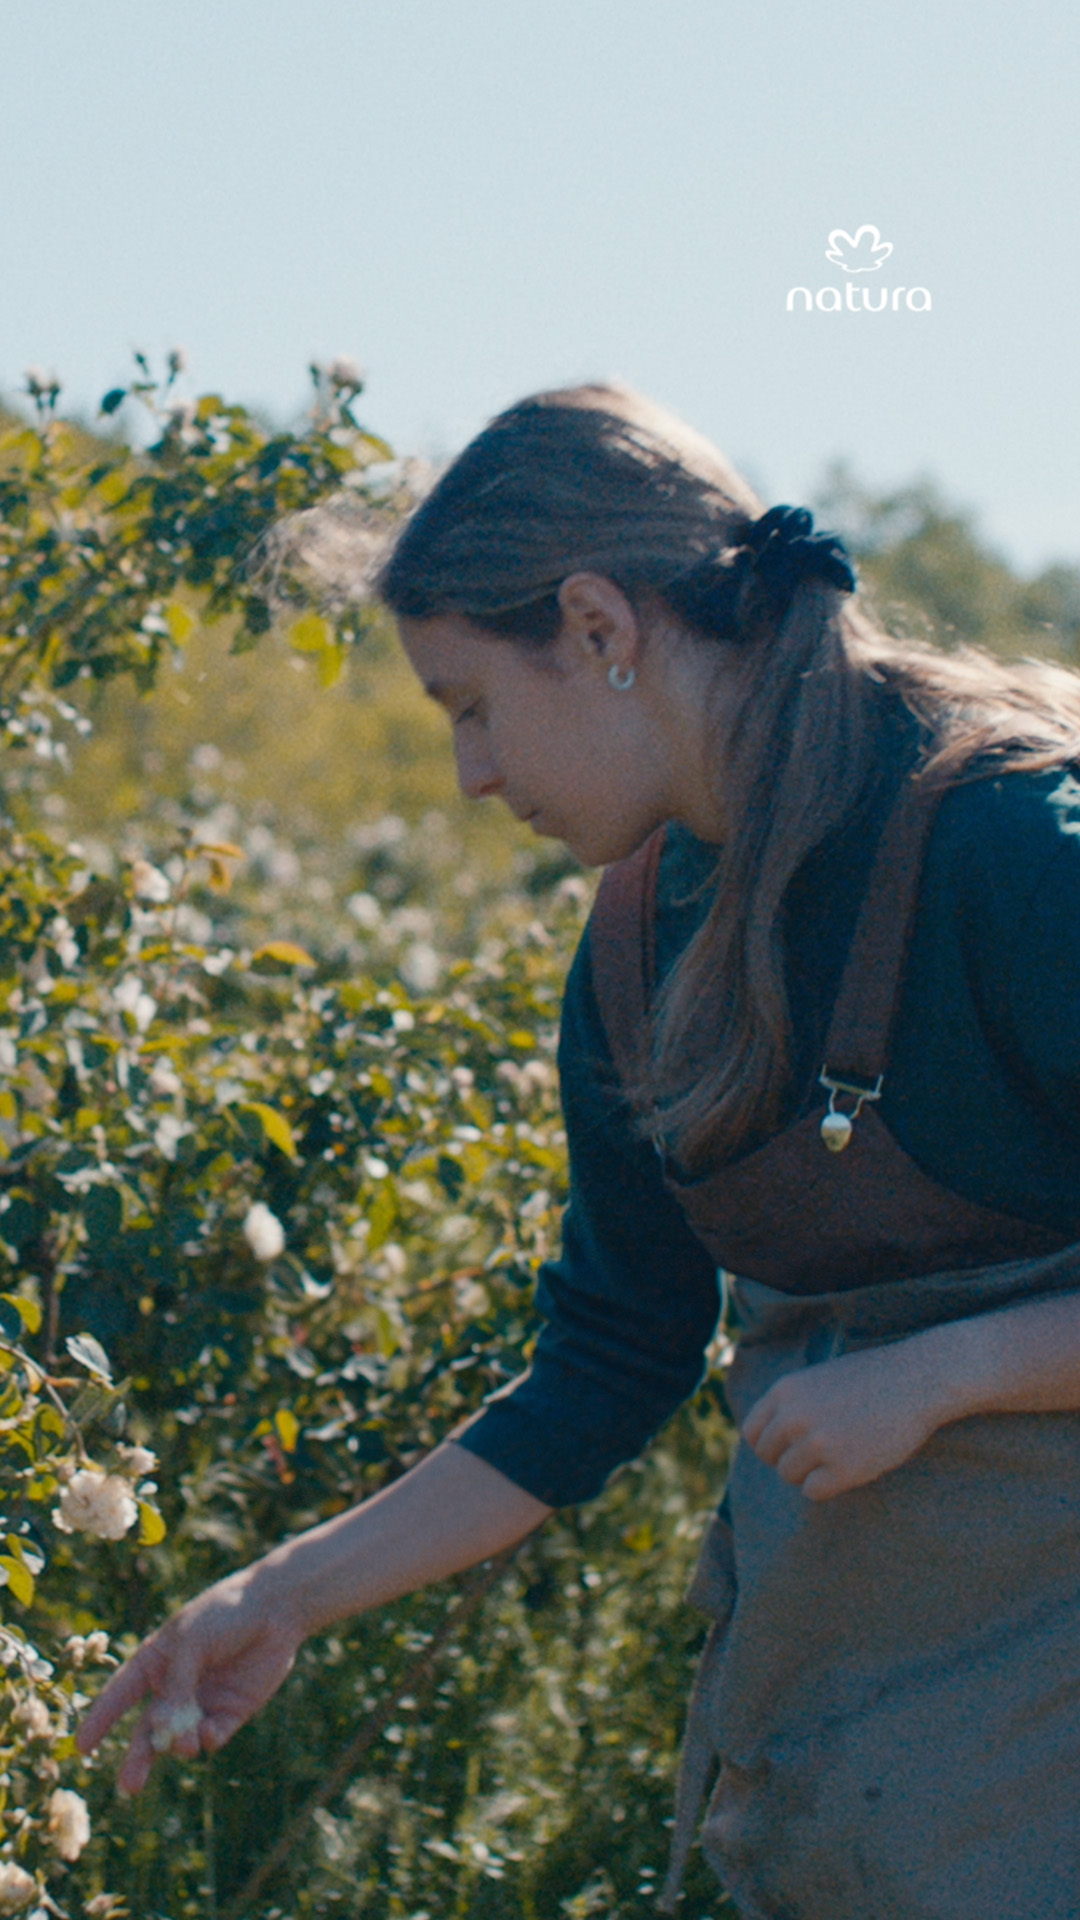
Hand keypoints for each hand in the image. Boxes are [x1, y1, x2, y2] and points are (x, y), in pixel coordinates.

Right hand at [76, 1564, 305, 1794]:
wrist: (277, 1609)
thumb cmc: (226, 1613)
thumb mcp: (192, 1641)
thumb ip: (177, 1685)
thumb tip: (166, 1732)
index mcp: (157, 1660)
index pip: (120, 1693)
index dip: (101, 1719)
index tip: (81, 1748)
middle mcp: (176, 1686)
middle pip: (148, 1729)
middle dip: (138, 1758)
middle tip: (129, 1787)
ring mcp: (202, 1701)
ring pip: (179, 1738)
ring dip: (179, 1746)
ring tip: (186, 1744)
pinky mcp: (231, 1712)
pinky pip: (212, 1736)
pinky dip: (208, 1739)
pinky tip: (209, 1734)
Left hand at [741, 1339, 943, 1501]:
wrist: (917, 1380)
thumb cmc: (871, 1379)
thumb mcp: (819, 1380)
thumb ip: (792, 1405)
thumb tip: (773, 1440)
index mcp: (784, 1391)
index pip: (752, 1433)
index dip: (770, 1444)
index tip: (790, 1446)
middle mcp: (793, 1417)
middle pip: (769, 1458)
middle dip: (790, 1459)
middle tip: (820, 1453)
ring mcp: (817, 1444)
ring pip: (790, 1476)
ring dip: (811, 1472)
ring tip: (840, 1454)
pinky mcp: (842, 1469)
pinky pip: (814, 1491)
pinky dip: (828, 1486)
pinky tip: (850, 1466)